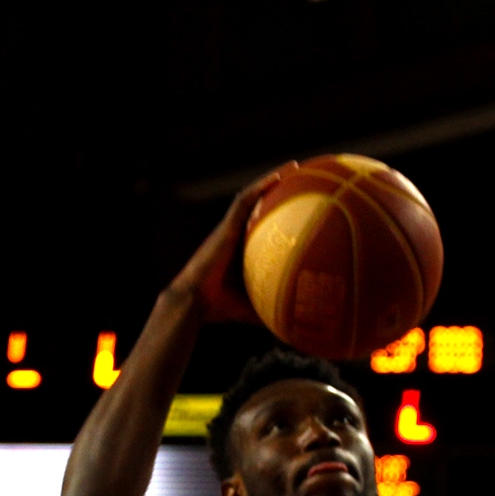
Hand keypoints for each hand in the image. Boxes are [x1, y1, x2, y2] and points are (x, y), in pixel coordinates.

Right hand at [168, 163, 295, 324]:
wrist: (192, 303)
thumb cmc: (218, 308)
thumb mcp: (250, 309)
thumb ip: (270, 312)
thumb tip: (293, 328)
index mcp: (239, 251)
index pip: (260, 227)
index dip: (277, 215)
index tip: (299, 209)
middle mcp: (234, 235)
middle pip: (258, 206)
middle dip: (277, 191)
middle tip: (302, 180)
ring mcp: (229, 228)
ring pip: (252, 196)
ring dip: (271, 180)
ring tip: (294, 167)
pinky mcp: (226, 226)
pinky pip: (245, 200)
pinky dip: (262, 186)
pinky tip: (280, 176)